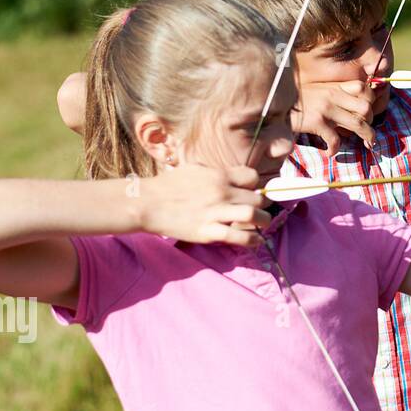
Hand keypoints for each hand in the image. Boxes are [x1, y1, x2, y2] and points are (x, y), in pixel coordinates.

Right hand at [139, 165, 270, 247]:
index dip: (255, 185)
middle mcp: (221, 192)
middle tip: (259, 210)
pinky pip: (238, 237)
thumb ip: (215, 172)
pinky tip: (255, 241)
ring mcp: (215, 212)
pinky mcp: (207, 232)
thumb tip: (230, 175)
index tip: (251, 191)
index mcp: (219, 175)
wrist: (146, 203)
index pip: (253, 176)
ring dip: (263, 221)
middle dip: (262, 204)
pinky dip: (251, 240)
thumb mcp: (194, 168)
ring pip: (253, 215)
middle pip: (257, 198)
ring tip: (262, 224)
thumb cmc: (168, 185)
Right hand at [292, 79, 378, 150]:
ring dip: (367, 136)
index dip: (371, 101)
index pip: (364, 88)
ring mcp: (327, 109)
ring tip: (368, 144)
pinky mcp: (318, 123)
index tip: (369, 112)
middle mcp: (334, 95)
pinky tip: (331, 152)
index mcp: (335, 86)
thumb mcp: (319, 91)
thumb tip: (353, 108)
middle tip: (367, 130)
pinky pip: (335, 139)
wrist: (274, 104)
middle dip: (371, 121)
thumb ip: (335, 94)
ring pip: (358, 124)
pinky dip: (336, 149)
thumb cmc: (298, 102)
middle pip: (366, 108)